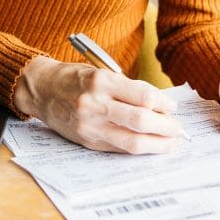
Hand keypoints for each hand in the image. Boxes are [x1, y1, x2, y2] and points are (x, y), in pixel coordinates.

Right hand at [13, 56, 185, 153]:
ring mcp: (90, 125)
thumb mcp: (101, 72)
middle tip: (177, 128)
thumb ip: (128, 88)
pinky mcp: (87, 140)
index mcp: (101, 81)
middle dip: (165, 127)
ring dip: (157, 144)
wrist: (42, 89)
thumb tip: (159, 103)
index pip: (143, 96)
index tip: (172, 107)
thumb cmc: (74, 77)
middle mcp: (95, 103)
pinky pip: (118, 148)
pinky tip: (149, 146)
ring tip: (170, 142)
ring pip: (132, 141)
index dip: (163, 104)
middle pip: (141, 121)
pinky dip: (138, 148)